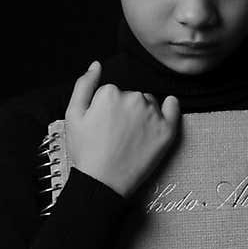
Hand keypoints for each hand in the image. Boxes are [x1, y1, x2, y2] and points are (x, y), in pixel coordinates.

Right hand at [65, 61, 180, 198]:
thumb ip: (84, 85)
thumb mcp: (73, 115)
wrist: (103, 183)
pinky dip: (171, 107)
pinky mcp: (167, 131)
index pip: (112, 92)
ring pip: (150, 104)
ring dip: (143, 113)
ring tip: (131, 137)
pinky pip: (174, 109)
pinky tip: (167, 110)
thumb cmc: (86, 151)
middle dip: (125, 110)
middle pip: (132, 96)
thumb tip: (96, 65)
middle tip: (115, 134)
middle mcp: (134, 98)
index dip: (106, 108)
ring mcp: (153, 114)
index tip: (102, 125)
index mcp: (110, 92)